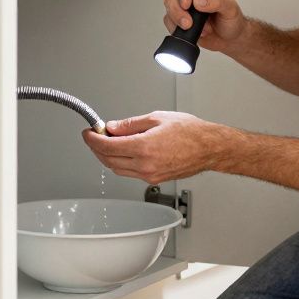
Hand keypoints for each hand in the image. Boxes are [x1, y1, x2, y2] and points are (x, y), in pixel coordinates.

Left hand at [81, 111, 224, 184]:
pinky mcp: (154, 179)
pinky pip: (130, 172)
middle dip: (97, 148)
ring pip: (117, 168)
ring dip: (107, 157)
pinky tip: (123, 151)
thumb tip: (112, 127)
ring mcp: (149, 175)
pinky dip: (121, 162)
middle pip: (108, 160)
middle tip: (95, 136)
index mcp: (144, 147)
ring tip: (108, 142)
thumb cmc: (190, 131)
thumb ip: (130, 124)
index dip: (93, 139)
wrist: (209, 148)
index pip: (107, 146)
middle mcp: (144, 165)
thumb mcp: (156, 118)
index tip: (88, 132)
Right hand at [163, 0, 248, 53]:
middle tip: (188, 22)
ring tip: (192, 28)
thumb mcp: (231, 8)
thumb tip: (199, 1)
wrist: (230, 39)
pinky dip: (177, 28)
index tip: (188, 3)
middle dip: (178, 10)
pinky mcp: (179, 21)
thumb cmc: (232, 20)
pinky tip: (192, 32)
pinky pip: (169, 22)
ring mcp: (183, 7)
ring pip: (169, 8)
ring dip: (177, 20)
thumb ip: (217, 2)